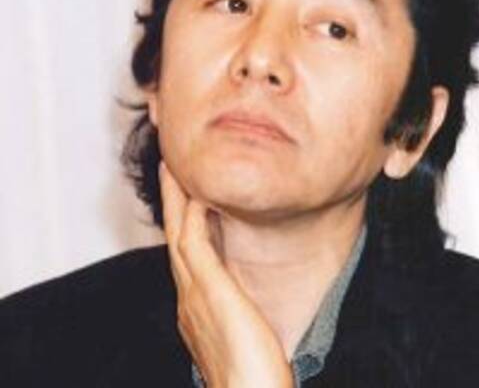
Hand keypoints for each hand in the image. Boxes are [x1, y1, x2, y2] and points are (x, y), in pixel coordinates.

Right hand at [159, 161, 293, 387]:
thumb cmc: (253, 375)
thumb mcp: (239, 332)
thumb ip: (233, 310)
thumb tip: (239, 295)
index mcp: (195, 304)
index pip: (185, 251)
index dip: (182, 220)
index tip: (186, 195)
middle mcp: (188, 295)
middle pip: (174, 235)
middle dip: (171, 200)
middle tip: (169, 168)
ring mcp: (194, 293)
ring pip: (179, 232)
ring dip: (176, 198)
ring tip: (175, 169)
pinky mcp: (208, 292)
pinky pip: (195, 243)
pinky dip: (196, 216)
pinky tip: (202, 195)